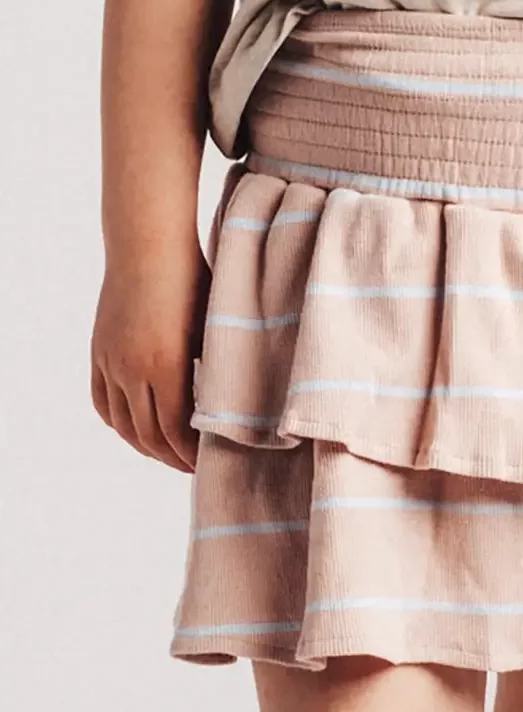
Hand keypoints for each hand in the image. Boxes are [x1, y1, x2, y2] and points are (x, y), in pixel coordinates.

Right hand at [91, 241, 210, 472]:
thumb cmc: (195, 279)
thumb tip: (233, 405)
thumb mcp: (214, 327)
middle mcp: (132, 370)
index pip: (177, 432)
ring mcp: (111, 362)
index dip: (193, 455)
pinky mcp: (100, 352)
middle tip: (196, 467)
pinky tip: (137, 430)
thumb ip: (217, 369)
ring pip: (124, 424)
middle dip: (174, 457)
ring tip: (170, 454)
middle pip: (149, 435)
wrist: (149, 244)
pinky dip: (120, 424)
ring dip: (147, 446)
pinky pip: (103, 403)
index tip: (211, 463)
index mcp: (166, 365)